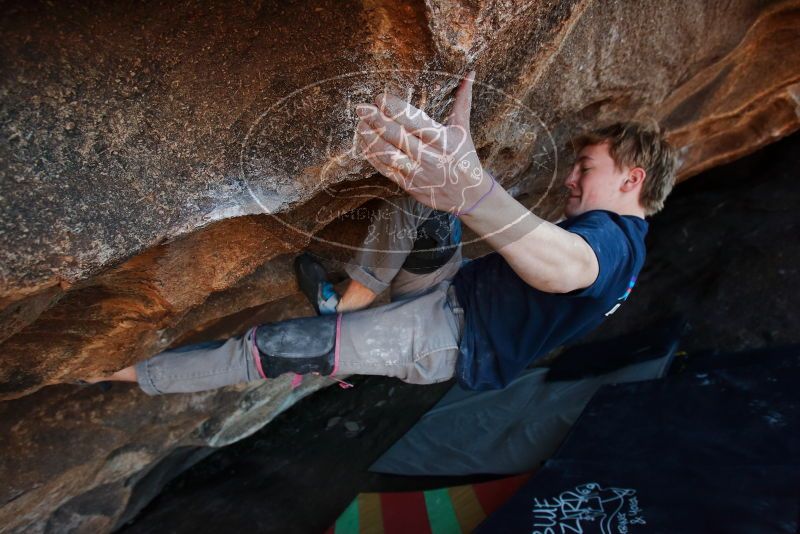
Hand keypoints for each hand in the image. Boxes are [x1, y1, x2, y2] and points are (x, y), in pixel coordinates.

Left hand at [354, 70, 490, 213]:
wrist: (469, 196)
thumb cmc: (465, 158)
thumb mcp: (464, 130)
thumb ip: (463, 102)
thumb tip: (470, 73)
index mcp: (444, 141)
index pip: (415, 122)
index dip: (395, 109)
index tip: (380, 97)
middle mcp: (430, 157)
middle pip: (398, 137)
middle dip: (377, 121)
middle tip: (361, 108)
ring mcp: (418, 173)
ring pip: (389, 155)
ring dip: (371, 139)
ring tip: (360, 124)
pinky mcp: (409, 186)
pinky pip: (387, 171)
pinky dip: (373, 158)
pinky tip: (364, 145)